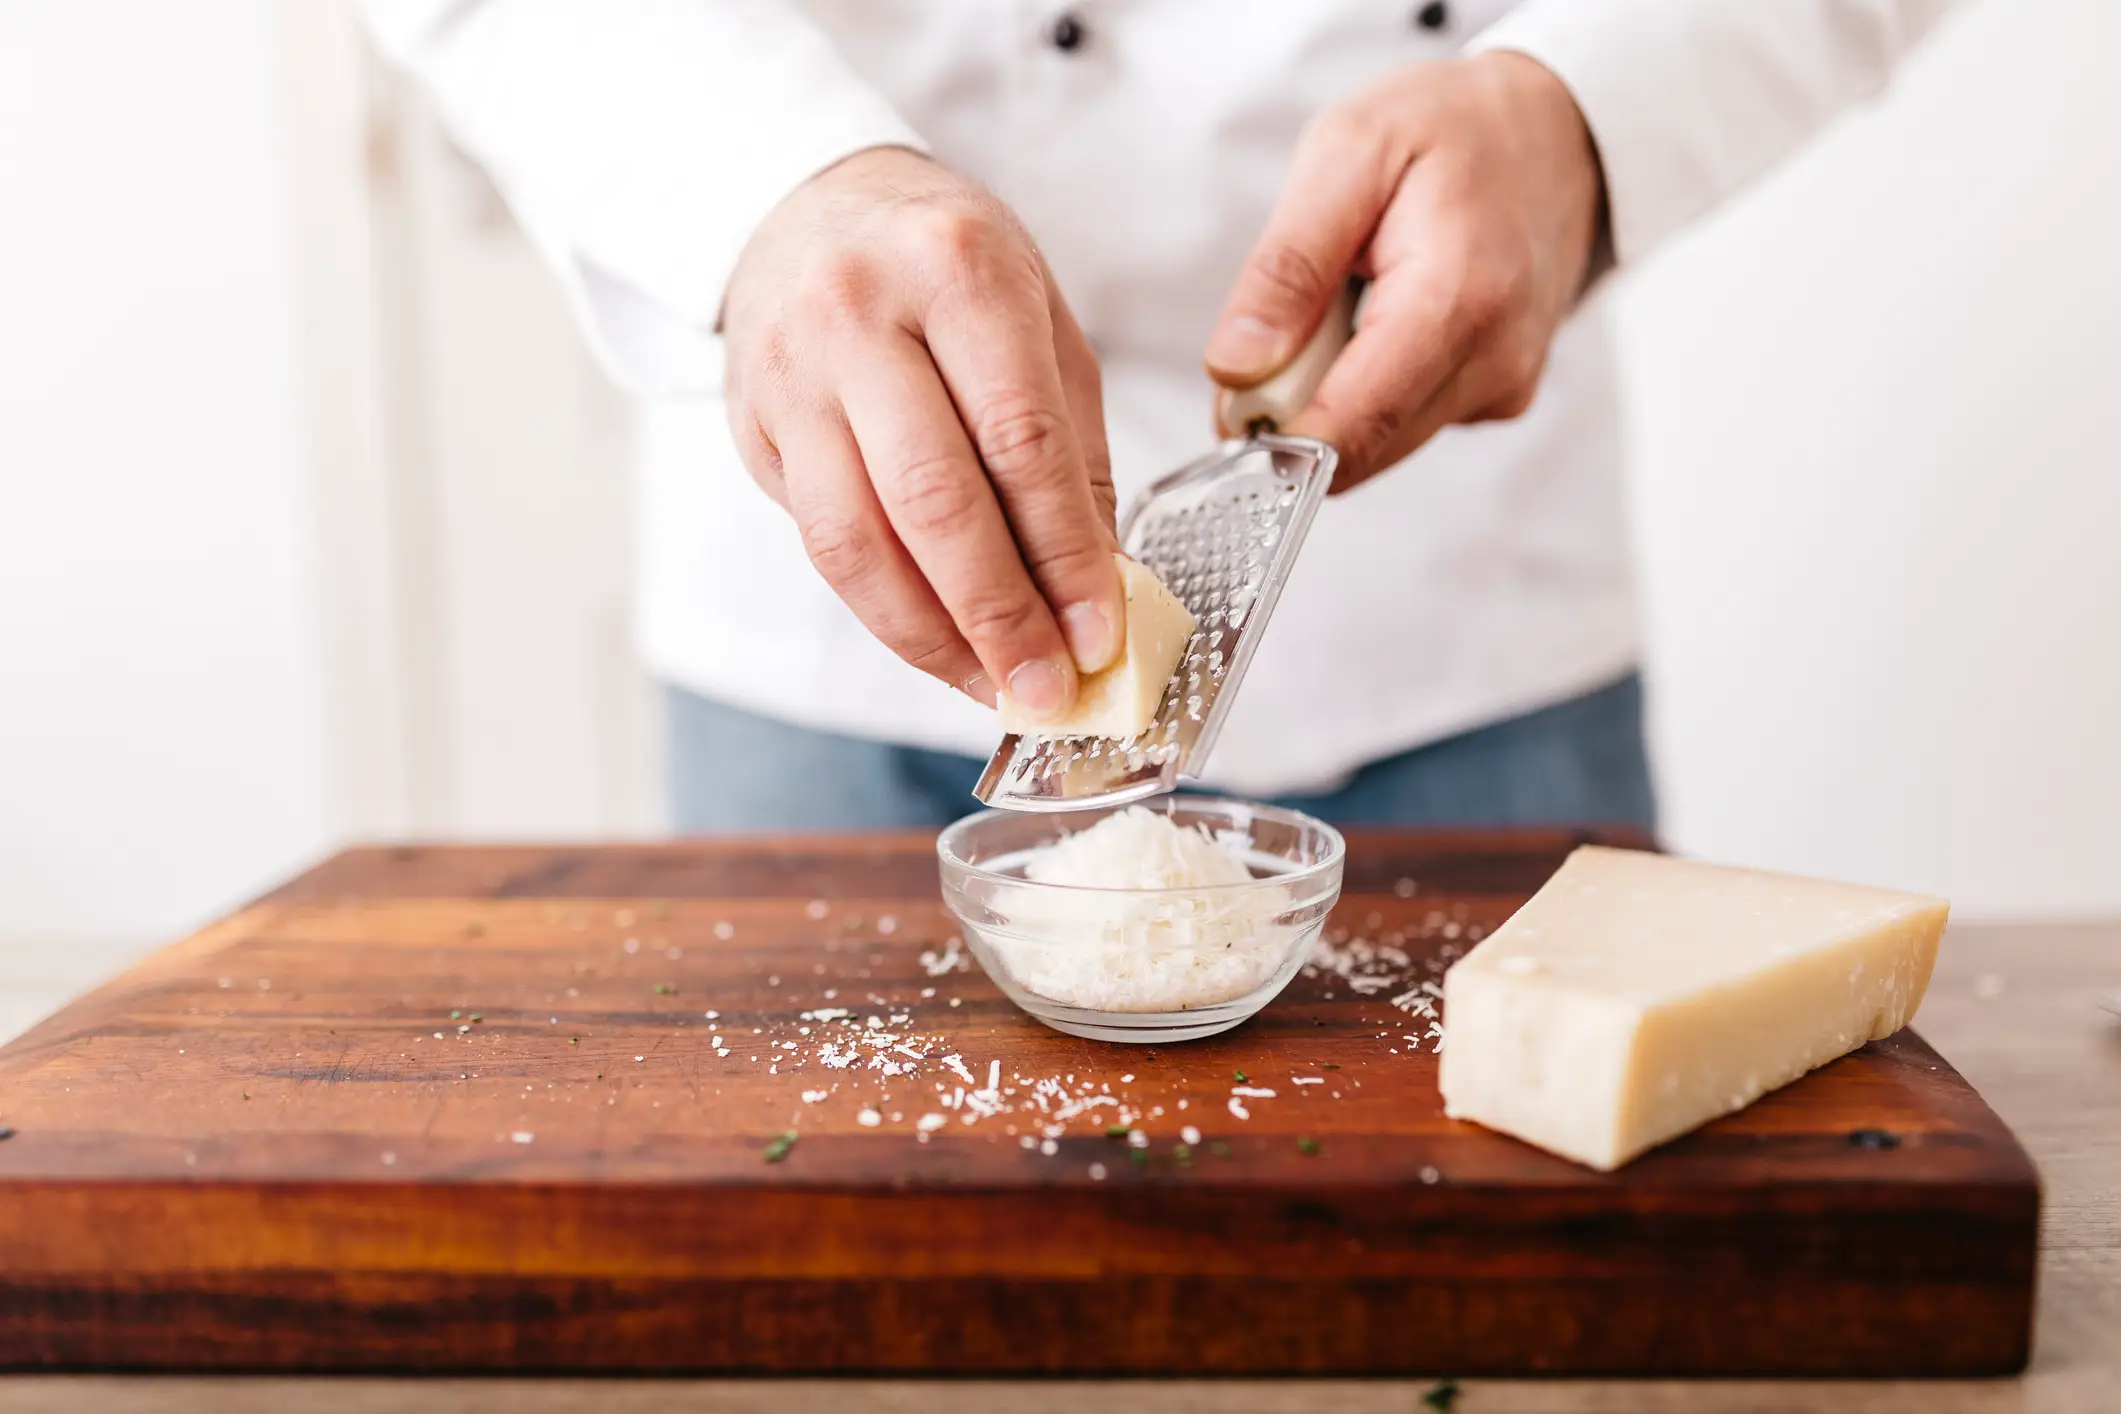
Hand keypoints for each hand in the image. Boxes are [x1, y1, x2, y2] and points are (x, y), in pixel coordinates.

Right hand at [722, 147, 1122, 718]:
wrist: (807, 206)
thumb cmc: (944, 266)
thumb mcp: (1037, 319)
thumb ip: (1071, 450)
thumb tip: (1099, 588)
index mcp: (958, 270)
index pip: (1020, 442)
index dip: (1064, 556)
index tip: (1102, 635)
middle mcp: (860, 316)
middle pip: (933, 500)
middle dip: (999, 614)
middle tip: (1049, 688)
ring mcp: (792, 374)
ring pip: (859, 541)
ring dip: (933, 637)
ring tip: (994, 686)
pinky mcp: (754, 428)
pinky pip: (824, 546)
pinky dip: (888, 614)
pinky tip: (939, 647)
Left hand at [1205, 53, 1605, 489]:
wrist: (1559, 130)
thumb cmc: (1454, 128)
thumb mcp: (1348, 153)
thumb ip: (1288, 266)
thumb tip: (1236, 368)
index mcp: (1458, 299)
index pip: (1351, 426)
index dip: (1274, 440)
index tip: (1230, 411)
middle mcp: (1494, 362)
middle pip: (1357, 447)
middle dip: (1296, 409)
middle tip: (1281, 326)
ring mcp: (1502, 389)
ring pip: (1376, 443)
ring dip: (1332, 393)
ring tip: (1344, 304)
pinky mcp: (1498, 399)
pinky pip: (1404, 422)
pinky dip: (1370, 384)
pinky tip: (1383, 318)